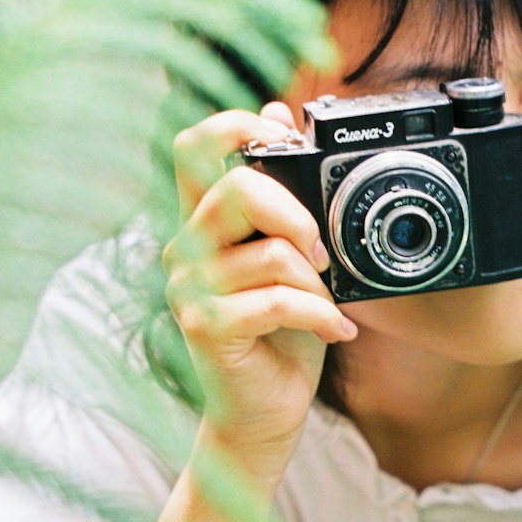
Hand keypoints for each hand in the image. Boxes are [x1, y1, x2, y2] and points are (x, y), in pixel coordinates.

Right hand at [163, 102, 356, 462]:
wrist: (263, 414)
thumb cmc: (279, 337)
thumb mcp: (289, 257)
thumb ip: (280, 194)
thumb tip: (277, 107)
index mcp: (202, 223)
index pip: (194, 146)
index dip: (239, 127)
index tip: (286, 143)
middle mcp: (185, 249)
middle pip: (237, 188)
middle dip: (298, 216)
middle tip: (321, 255)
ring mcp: (190, 289)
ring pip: (271, 253)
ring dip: (317, 282)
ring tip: (326, 305)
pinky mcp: (206, 328)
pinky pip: (279, 301)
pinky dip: (321, 315)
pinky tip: (335, 331)